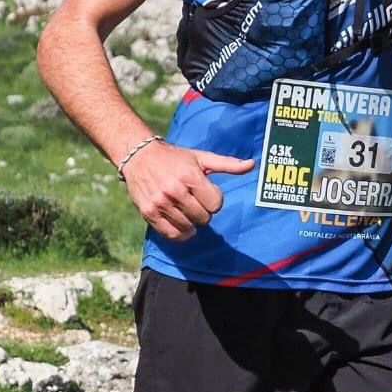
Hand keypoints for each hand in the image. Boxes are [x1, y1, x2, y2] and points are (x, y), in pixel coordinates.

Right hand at [123, 142, 252, 241]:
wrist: (139, 157)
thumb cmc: (175, 158)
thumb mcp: (201, 157)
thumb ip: (227, 164)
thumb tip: (251, 164)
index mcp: (190, 175)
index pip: (215, 204)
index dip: (214, 200)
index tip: (205, 193)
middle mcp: (174, 189)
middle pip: (203, 218)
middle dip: (203, 212)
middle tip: (194, 202)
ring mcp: (160, 202)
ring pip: (189, 228)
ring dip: (191, 223)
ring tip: (185, 210)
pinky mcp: (149, 212)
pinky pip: (171, 234)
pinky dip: (180, 233)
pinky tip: (180, 224)